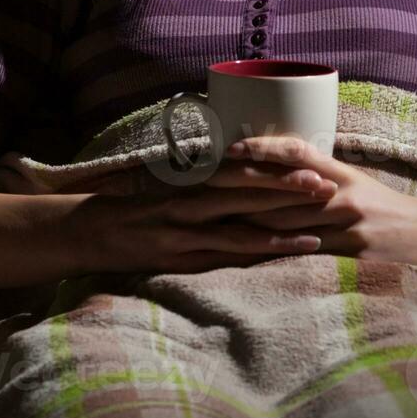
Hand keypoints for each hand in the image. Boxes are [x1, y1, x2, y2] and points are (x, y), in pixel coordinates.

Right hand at [73, 155, 339, 275]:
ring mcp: (188, 229)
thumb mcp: (171, 193)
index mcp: (194, 181)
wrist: (88, 232)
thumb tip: (244, 184)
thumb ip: (207, 192)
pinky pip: (226, 254)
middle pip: (250, 190)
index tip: (314, 161)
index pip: (244, 169)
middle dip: (290, 187)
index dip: (278, 166)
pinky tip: (286, 251)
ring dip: (283, 220)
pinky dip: (259, 253)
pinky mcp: (181, 256)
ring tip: (319, 219)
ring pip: (243, 222)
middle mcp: (194, 200)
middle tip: (328, 183)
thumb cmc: (134, 212)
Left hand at [220, 135, 416, 268]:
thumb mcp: (353, 182)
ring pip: (286, 220)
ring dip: (247, 219)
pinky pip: (303, 249)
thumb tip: (276, 171)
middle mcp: (339, 192)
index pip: (297, 152)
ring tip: (213, 216)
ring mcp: (344, 222)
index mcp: (339, 171)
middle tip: (205, 183)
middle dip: (241, 187)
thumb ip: (318, 177)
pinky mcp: (347, 250)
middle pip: (282, 188)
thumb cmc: (383, 206)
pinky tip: (247, 249)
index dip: (263, 148)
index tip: (231, 147)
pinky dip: (274, 249)